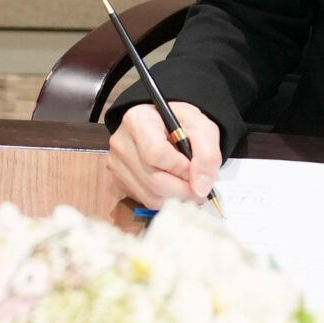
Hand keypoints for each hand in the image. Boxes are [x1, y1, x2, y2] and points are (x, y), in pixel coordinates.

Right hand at [107, 101, 221, 207]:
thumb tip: (201, 188)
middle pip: (153, 181)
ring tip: (187, 186)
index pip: (156, 154)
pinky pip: (144, 201)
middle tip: (199, 187)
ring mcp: (116, 164)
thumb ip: (207, 155)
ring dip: (175, 198)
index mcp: (138, 121)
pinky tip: (171, 187)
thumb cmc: (181, 124)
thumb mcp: (202, 128)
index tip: (196, 169)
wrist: (164, 126)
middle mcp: (121, 143)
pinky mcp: (118, 181)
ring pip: (150, 197)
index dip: (182, 168)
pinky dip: (163, 200)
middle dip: (183, 190)